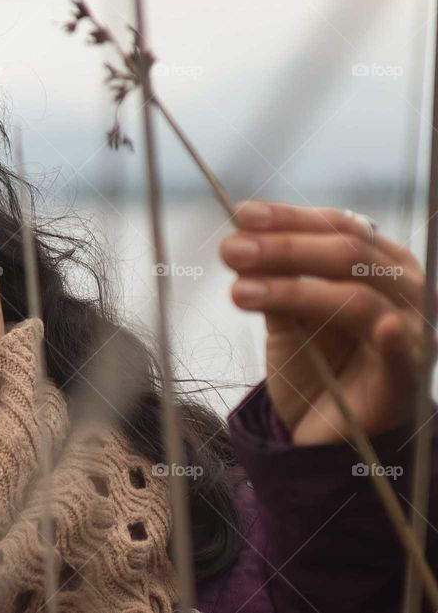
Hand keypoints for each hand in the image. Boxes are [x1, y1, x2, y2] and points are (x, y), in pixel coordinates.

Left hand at [219, 200, 432, 445]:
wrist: (322, 427)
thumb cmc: (312, 363)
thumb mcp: (287, 315)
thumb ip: (274, 282)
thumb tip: (239, 243)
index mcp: (380, 263)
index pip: (338, 226)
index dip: (290, 219)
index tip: (242, 215)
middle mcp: (404, 288)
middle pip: (347, 255)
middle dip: (283, 248)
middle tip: (232, 250)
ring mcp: (409, 331)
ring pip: (355, 298)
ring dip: (295, 290)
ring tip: (241, 292)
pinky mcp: (403, 378)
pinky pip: (400, 353)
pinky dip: (391, 338)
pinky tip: (381, 328)